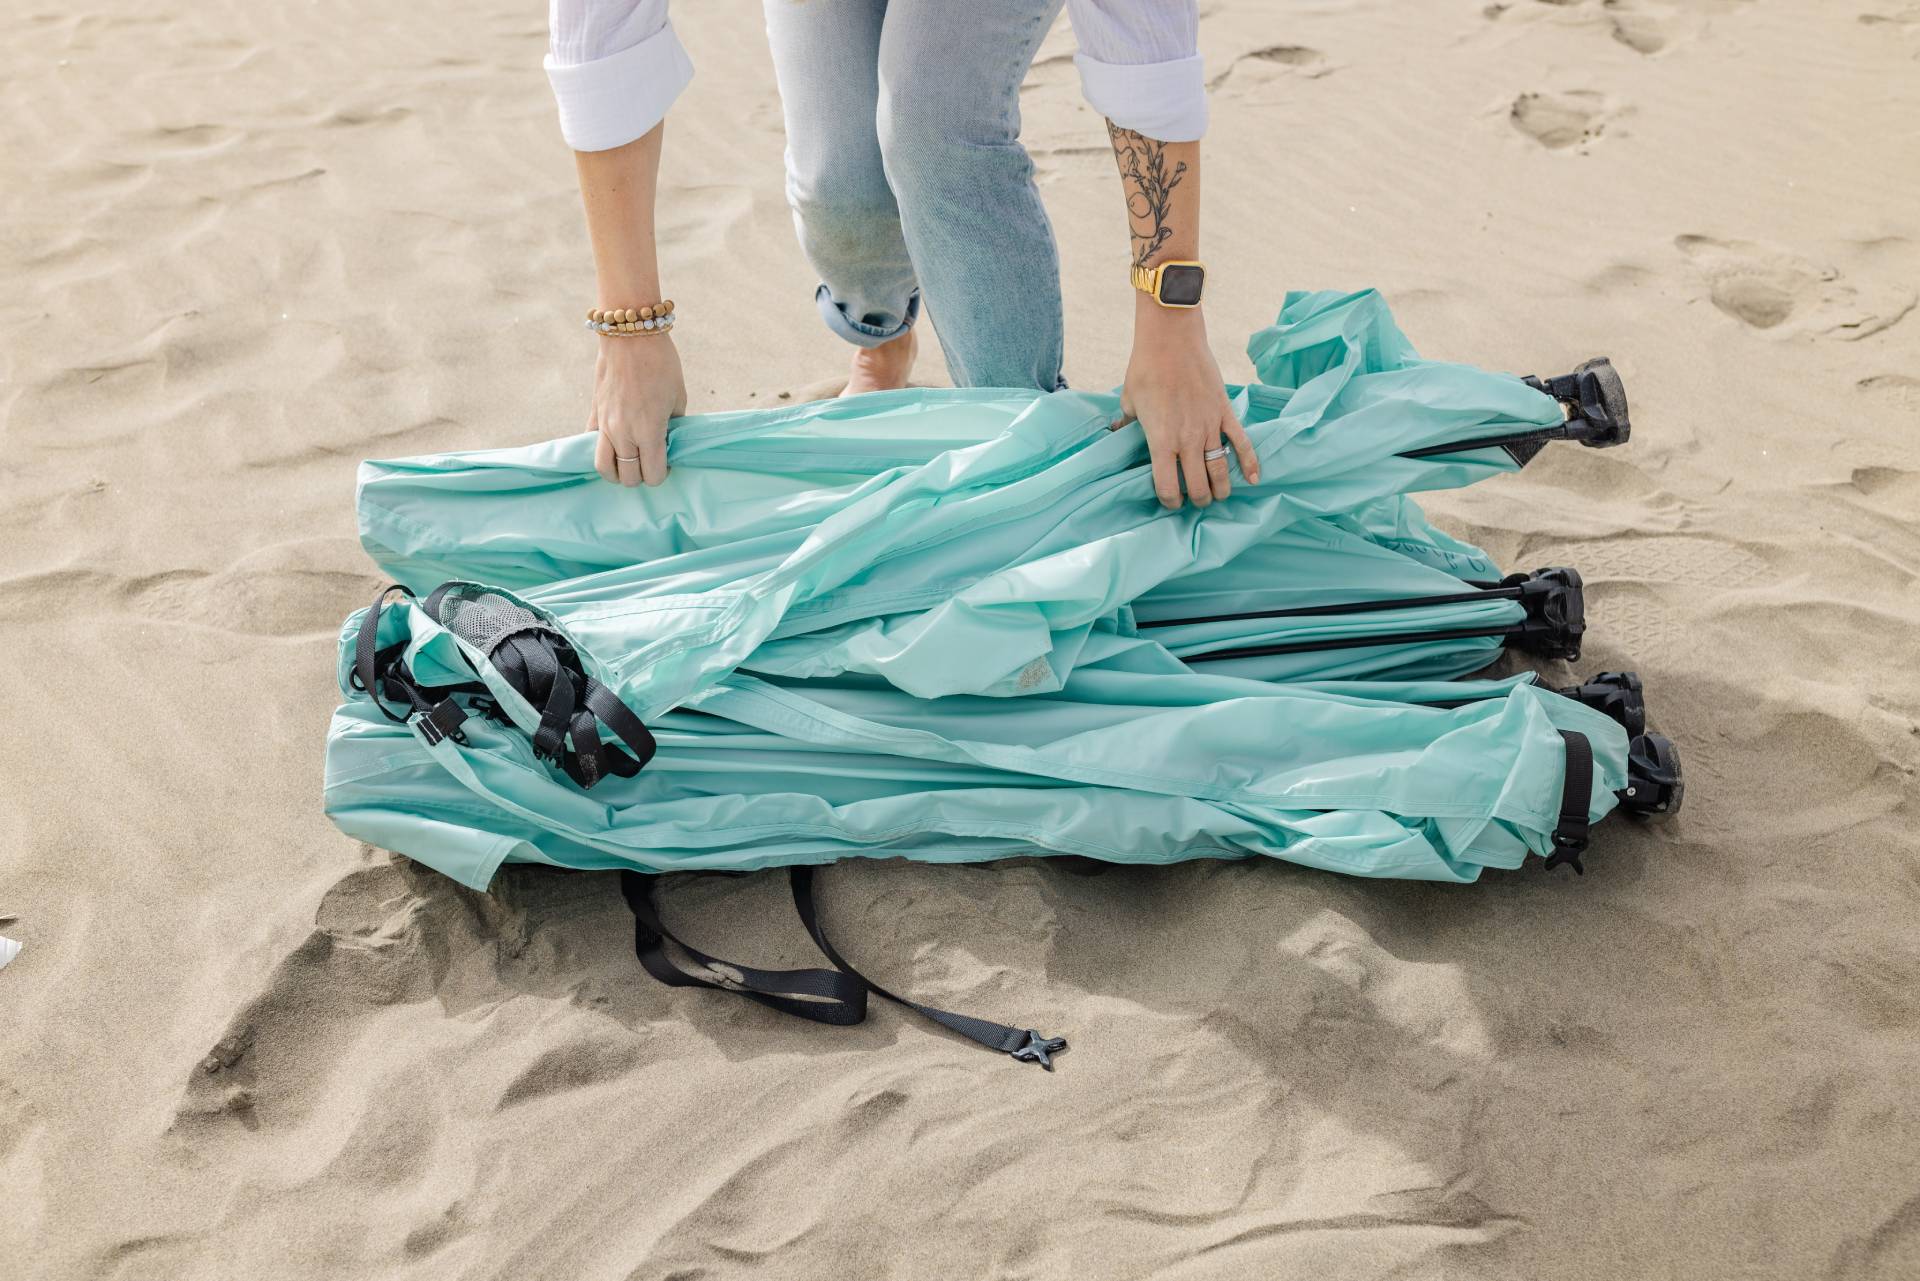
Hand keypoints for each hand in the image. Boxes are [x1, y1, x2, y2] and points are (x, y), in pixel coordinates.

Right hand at [591, 334, 686, 486]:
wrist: (630, 336)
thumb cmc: (661, 364)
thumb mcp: (678, 398)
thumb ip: (673, 426)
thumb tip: (669, 442)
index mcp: (649, 431)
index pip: (651, 475)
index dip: (661, 475)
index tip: (666, 463)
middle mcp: (624, 434)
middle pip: (627, 477)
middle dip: (640, 476)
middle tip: (649, 461)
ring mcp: (605, 425)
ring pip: (604, 468)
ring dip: (617, 472)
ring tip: (628, 461)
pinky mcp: (593, 413)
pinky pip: (590, 443)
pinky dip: (602, 450)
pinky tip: (614, 444)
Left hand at [1111, 303, 1257, 508]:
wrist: (1171, 340)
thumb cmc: (1145, 368)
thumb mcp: (1128, 400)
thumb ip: (1126, 422)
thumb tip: (1117, 431)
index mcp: (1161, 441)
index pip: (1168, 486)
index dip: (1170, 500)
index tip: (1171, 501)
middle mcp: (1187, 440)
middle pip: (1198, 485)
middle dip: (1198, 499)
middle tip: (1197, 500)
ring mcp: (1209, 427)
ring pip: (1220, 470)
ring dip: (1221, 488)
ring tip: (1219, 495)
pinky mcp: (1224, 412)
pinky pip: (1241, 443)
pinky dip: (1250, 462)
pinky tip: (1254, 479)